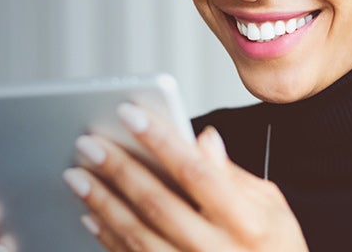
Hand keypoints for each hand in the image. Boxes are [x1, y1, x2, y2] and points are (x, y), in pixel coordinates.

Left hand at [63, 103, 307, 250]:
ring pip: (138, 234)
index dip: (162, 141)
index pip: (198, 172)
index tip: (130, 114)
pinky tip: (90, 214)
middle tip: (89, 143)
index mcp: (248, 224)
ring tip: (76, 174)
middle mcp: (217, 250)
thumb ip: (234, 176)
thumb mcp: (273, 211)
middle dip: (119, 169)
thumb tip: (203, 139)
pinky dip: (107, 236)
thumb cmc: (274, 251)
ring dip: (102, 202)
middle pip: (159, 203)